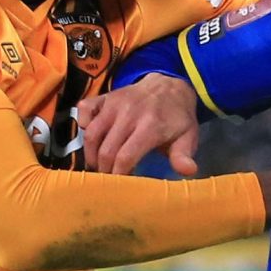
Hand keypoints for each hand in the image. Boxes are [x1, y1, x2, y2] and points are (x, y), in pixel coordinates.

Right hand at [83, 75, 201, 176]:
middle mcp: (129, 113)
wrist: (169, 85)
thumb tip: (188, 170)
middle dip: (105, 170)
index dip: (119, 175)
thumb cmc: (176, 118)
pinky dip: (82, 125)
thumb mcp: (187, 137)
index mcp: (150, 125)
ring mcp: (114, 103)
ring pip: (91, 134)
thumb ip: (183, 155)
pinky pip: (84, 109)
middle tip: (108, 180)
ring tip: (99, 165)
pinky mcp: (104, 97)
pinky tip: (93, 137)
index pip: (125, 156)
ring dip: (91, 154)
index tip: (120, 185)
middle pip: (106, 150)